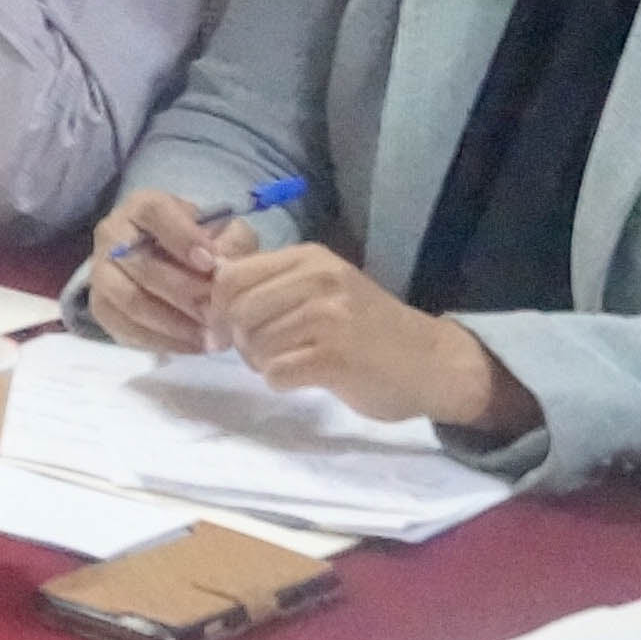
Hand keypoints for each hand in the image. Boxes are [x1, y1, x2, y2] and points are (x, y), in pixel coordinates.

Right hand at [86, 189, 254, 353]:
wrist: (169, 264)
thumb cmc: (201, 244)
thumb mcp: (224, 232)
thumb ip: (232, 242)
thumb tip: (224, 266)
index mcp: (142, 206)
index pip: (154, 213)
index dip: (182, 237)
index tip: (211, 264)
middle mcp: (112, 234)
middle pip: (140, 263)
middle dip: (184, 291)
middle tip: (218, 311)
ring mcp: (101, 272)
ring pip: (131, 300)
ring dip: (174, 323)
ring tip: (211, 336)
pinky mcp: (101, 306)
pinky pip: (126, 329)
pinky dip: (164, 341)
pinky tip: (195, 345)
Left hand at [212, 244, 528, 434]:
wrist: (434, 363)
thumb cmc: (369, 329)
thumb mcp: (322, 289)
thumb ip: (271, 284)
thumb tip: (206, 288)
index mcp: (310, 258)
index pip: (230, 277)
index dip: (219, 309)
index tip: (231, 329)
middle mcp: (319, 280)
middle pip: (237, 312)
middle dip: (240, 340)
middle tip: (268, 353)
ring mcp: (329, 317)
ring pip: (254, 345)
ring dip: (263, 363)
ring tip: (295, 362)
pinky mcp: (335, 357)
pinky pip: (276, 373)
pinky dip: (282, 382)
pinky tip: (307, 377)